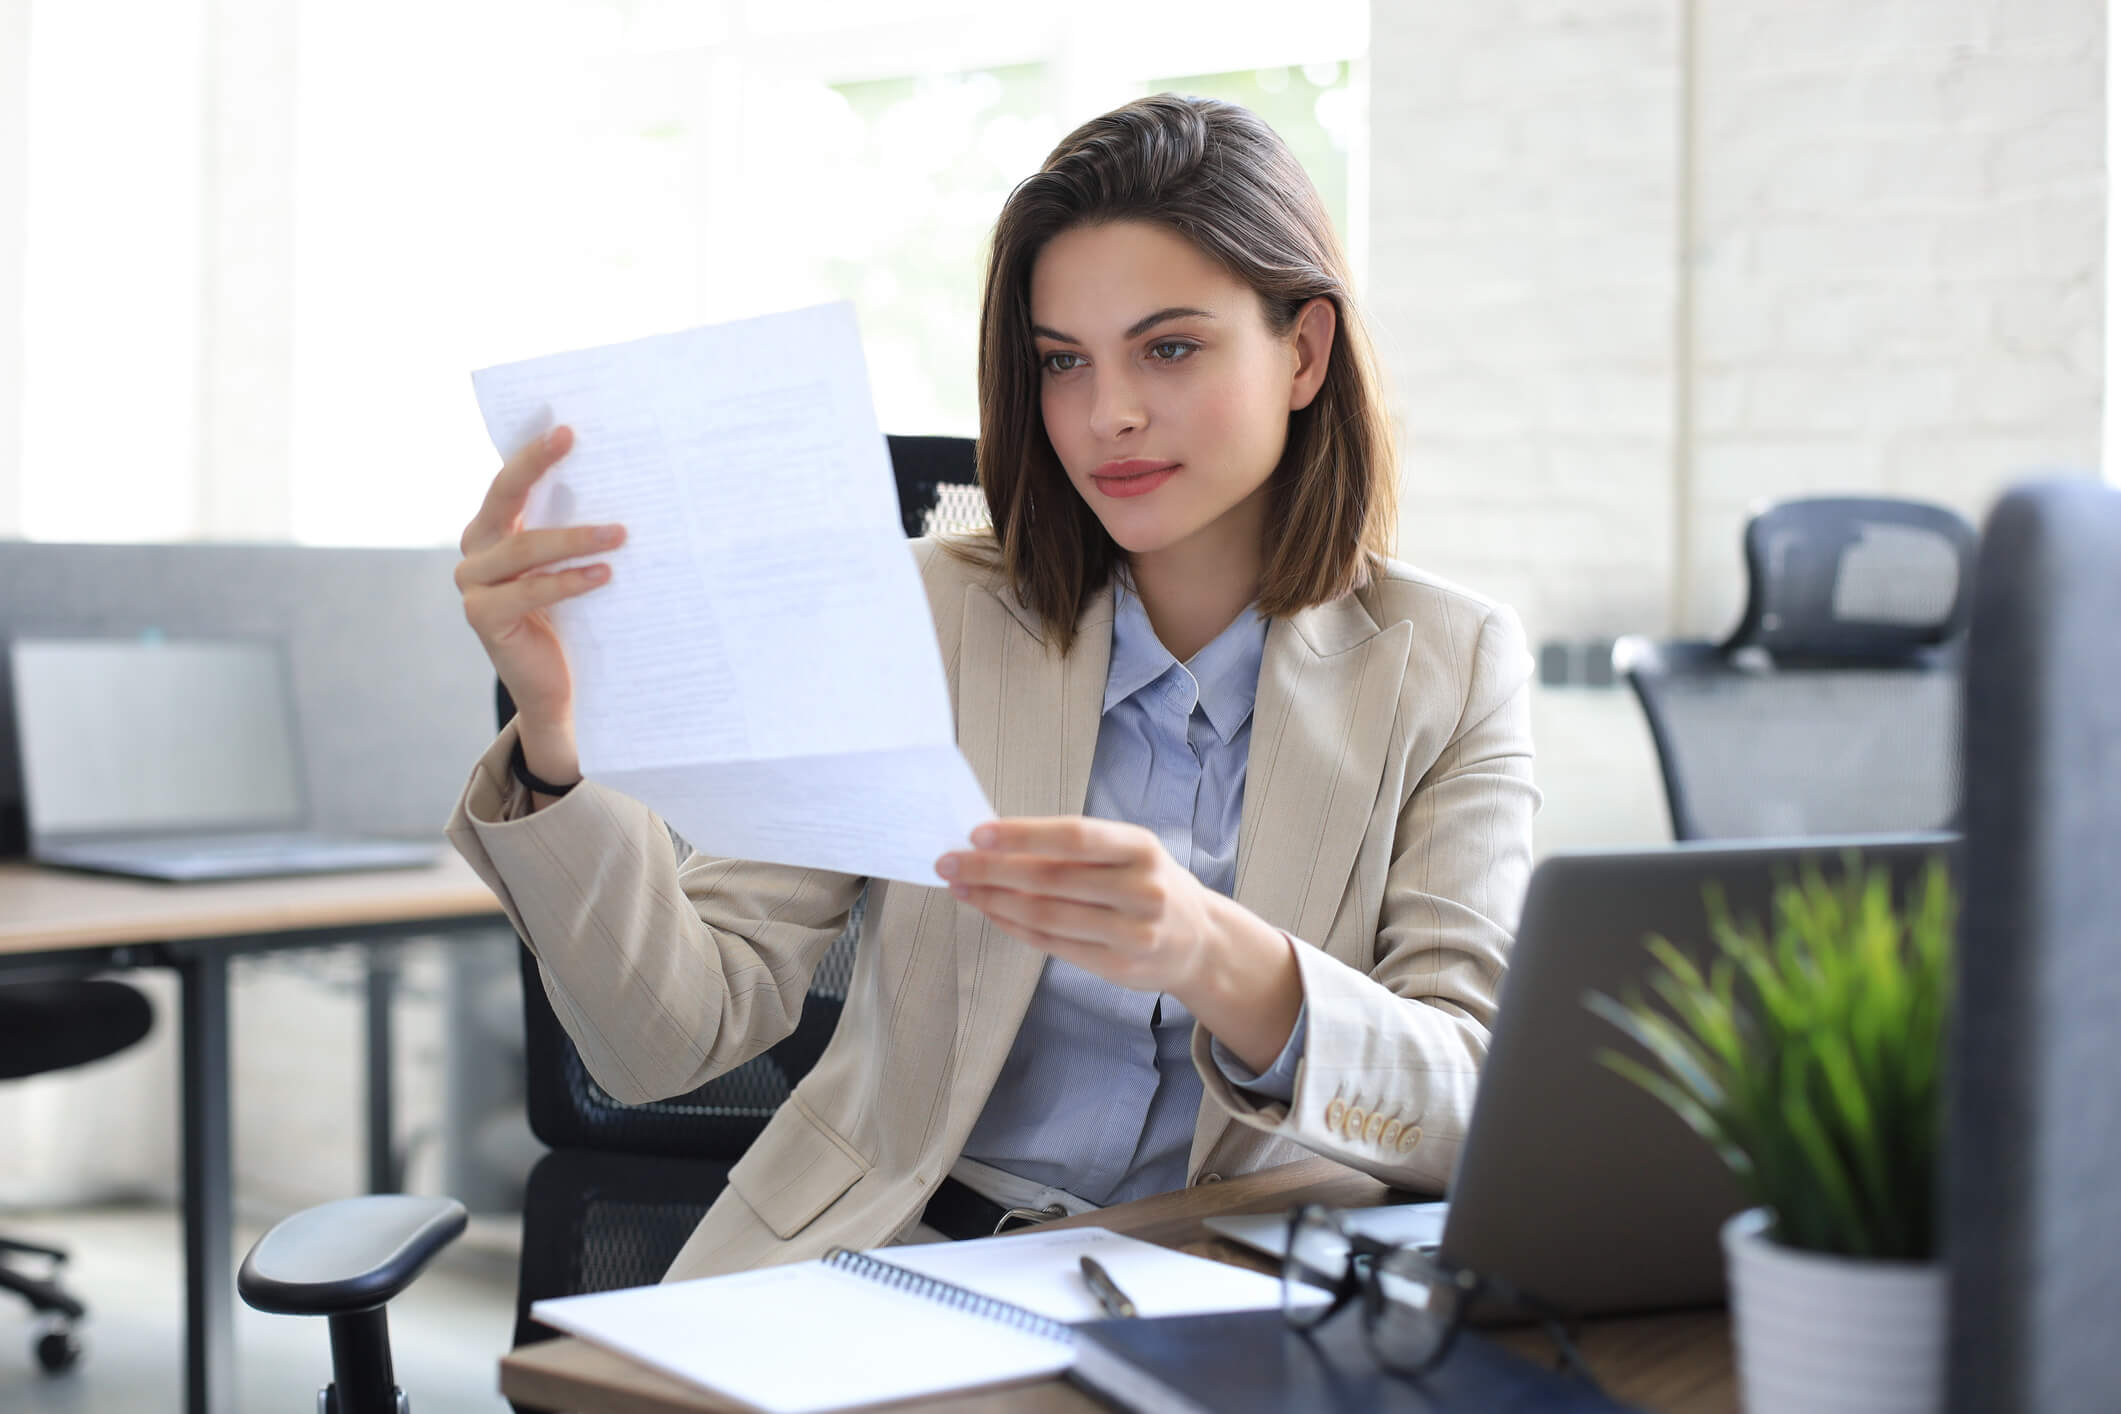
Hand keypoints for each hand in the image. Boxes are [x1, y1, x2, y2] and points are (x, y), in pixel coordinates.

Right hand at [454, 425, 624, 783]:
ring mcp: (474, 585)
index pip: (508, 482)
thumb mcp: (568, 567)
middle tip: (571, 439)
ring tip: (620, 533)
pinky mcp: (483, 617)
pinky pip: (531, 590)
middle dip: (537, 466)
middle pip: (503, 499)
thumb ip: (570, 531)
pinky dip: (570, 580)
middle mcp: (475, 552)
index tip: (565, 429)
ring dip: (575, 537)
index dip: (531, 454)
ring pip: (525, 547)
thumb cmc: (570, 619)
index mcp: (491, 531)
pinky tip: (605, 573)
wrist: (554, 689)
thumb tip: (620, 483)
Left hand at [937, 817, 1305, 1069]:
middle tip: (950, 863)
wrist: (1199, 941)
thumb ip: (1075, 849)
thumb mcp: (1130, 853)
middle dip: (992, 870)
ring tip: (962, 888)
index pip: (1075, 837)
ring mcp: (1133, 933)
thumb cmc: (1149, 885)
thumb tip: (997, 840)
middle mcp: (1142, 890)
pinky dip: (1014, 927)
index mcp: (1142, 848)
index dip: (1023, 835)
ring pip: (1048, 916)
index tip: (977, 833)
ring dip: (995, 901)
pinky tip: (990, 912)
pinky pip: (1053, 945)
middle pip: (1053, 878)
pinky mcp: (1119, 967)